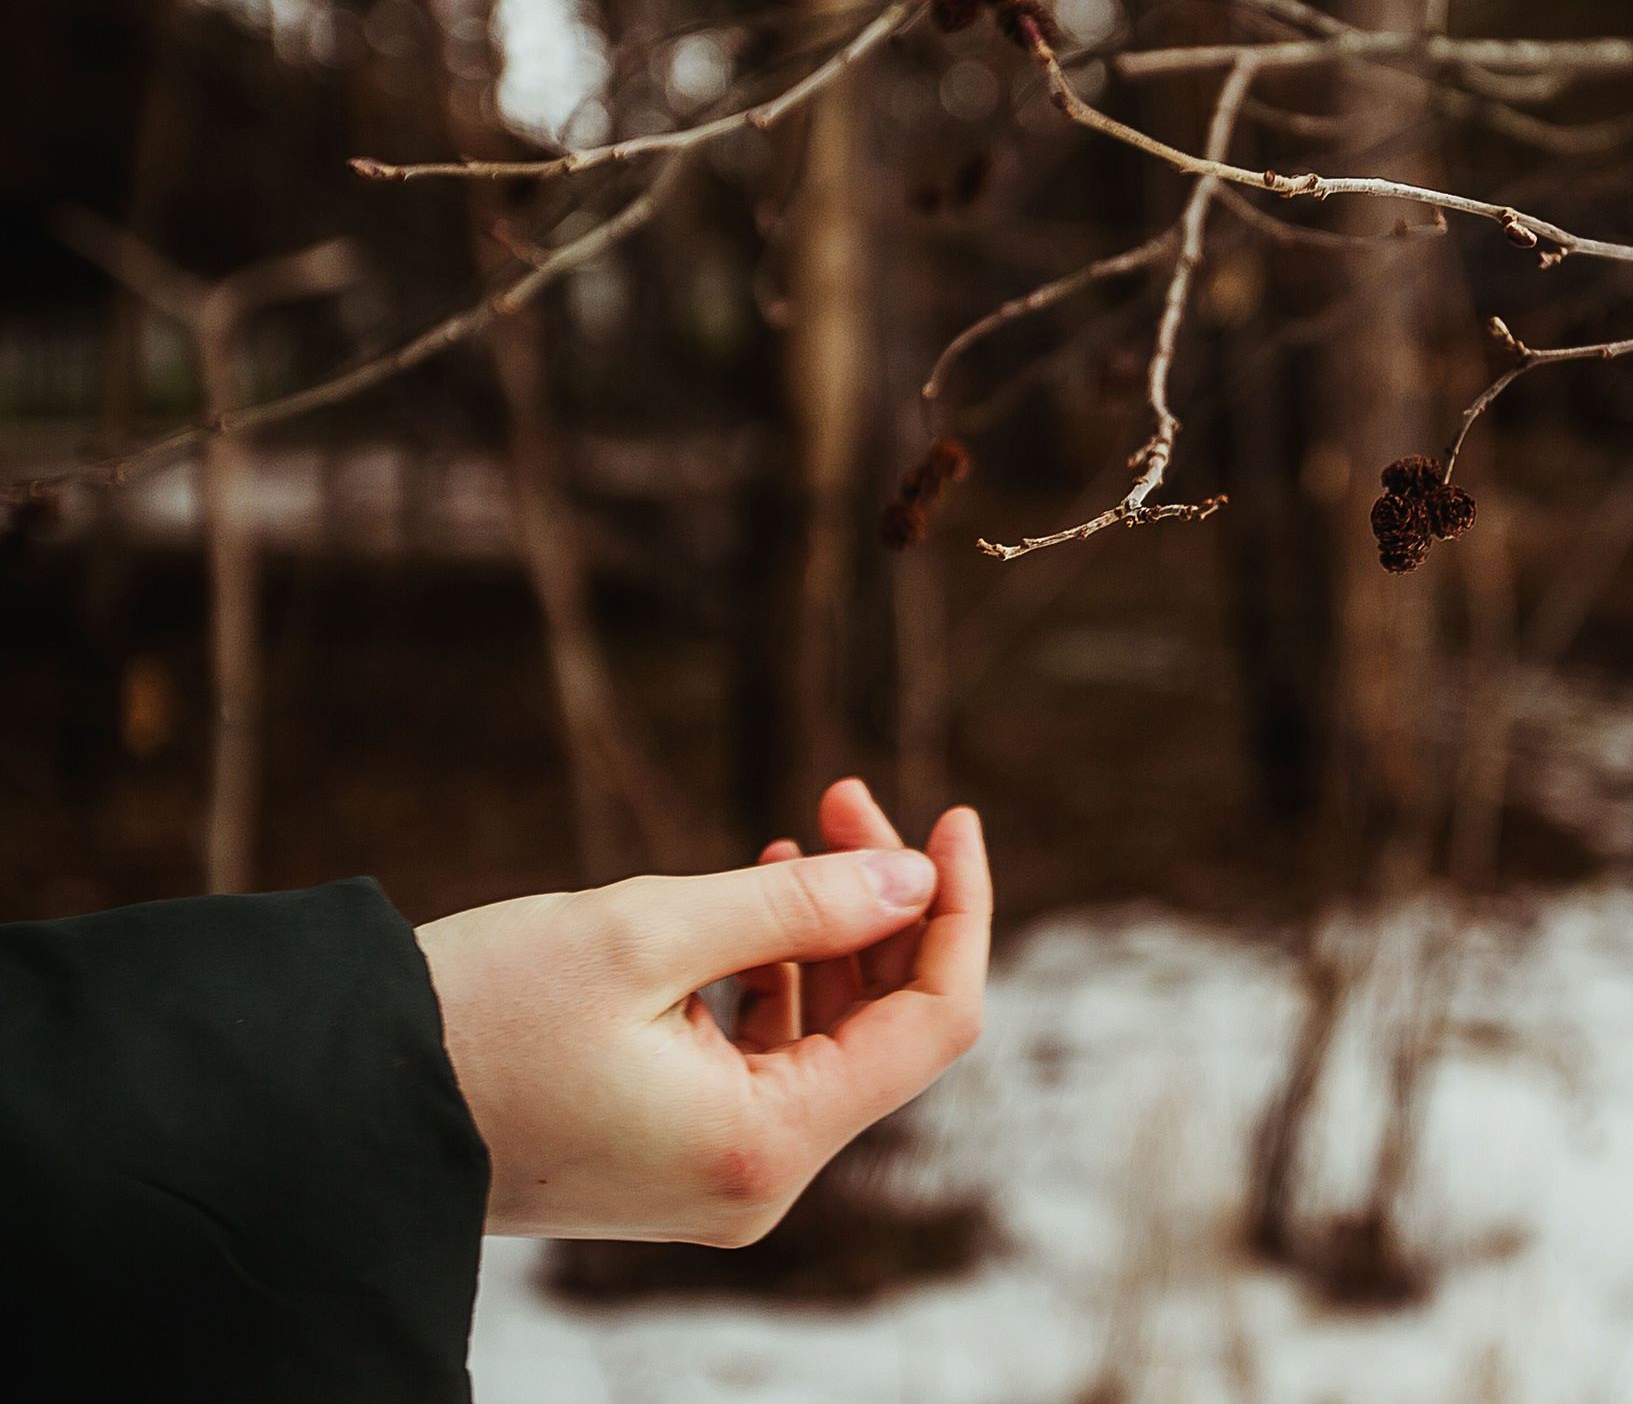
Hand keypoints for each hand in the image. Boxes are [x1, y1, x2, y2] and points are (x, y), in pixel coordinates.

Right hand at [414, 782, 989, 1245]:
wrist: (330, 1105)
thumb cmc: (476, 1017)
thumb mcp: (646, 933)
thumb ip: (799, 905)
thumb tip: (916, 879)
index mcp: (766, 1144)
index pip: (932, 1024)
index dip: (958, 910)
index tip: (952, 814)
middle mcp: (757, 1181)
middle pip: (884, 1028)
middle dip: (885, 904)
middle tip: (845, 794)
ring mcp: (716, 1176)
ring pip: (826, 1039)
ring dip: (830, 931)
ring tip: (805, 828)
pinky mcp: (672, 1154)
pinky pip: (766, 1058)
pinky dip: (776, 975)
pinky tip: (756, 899)